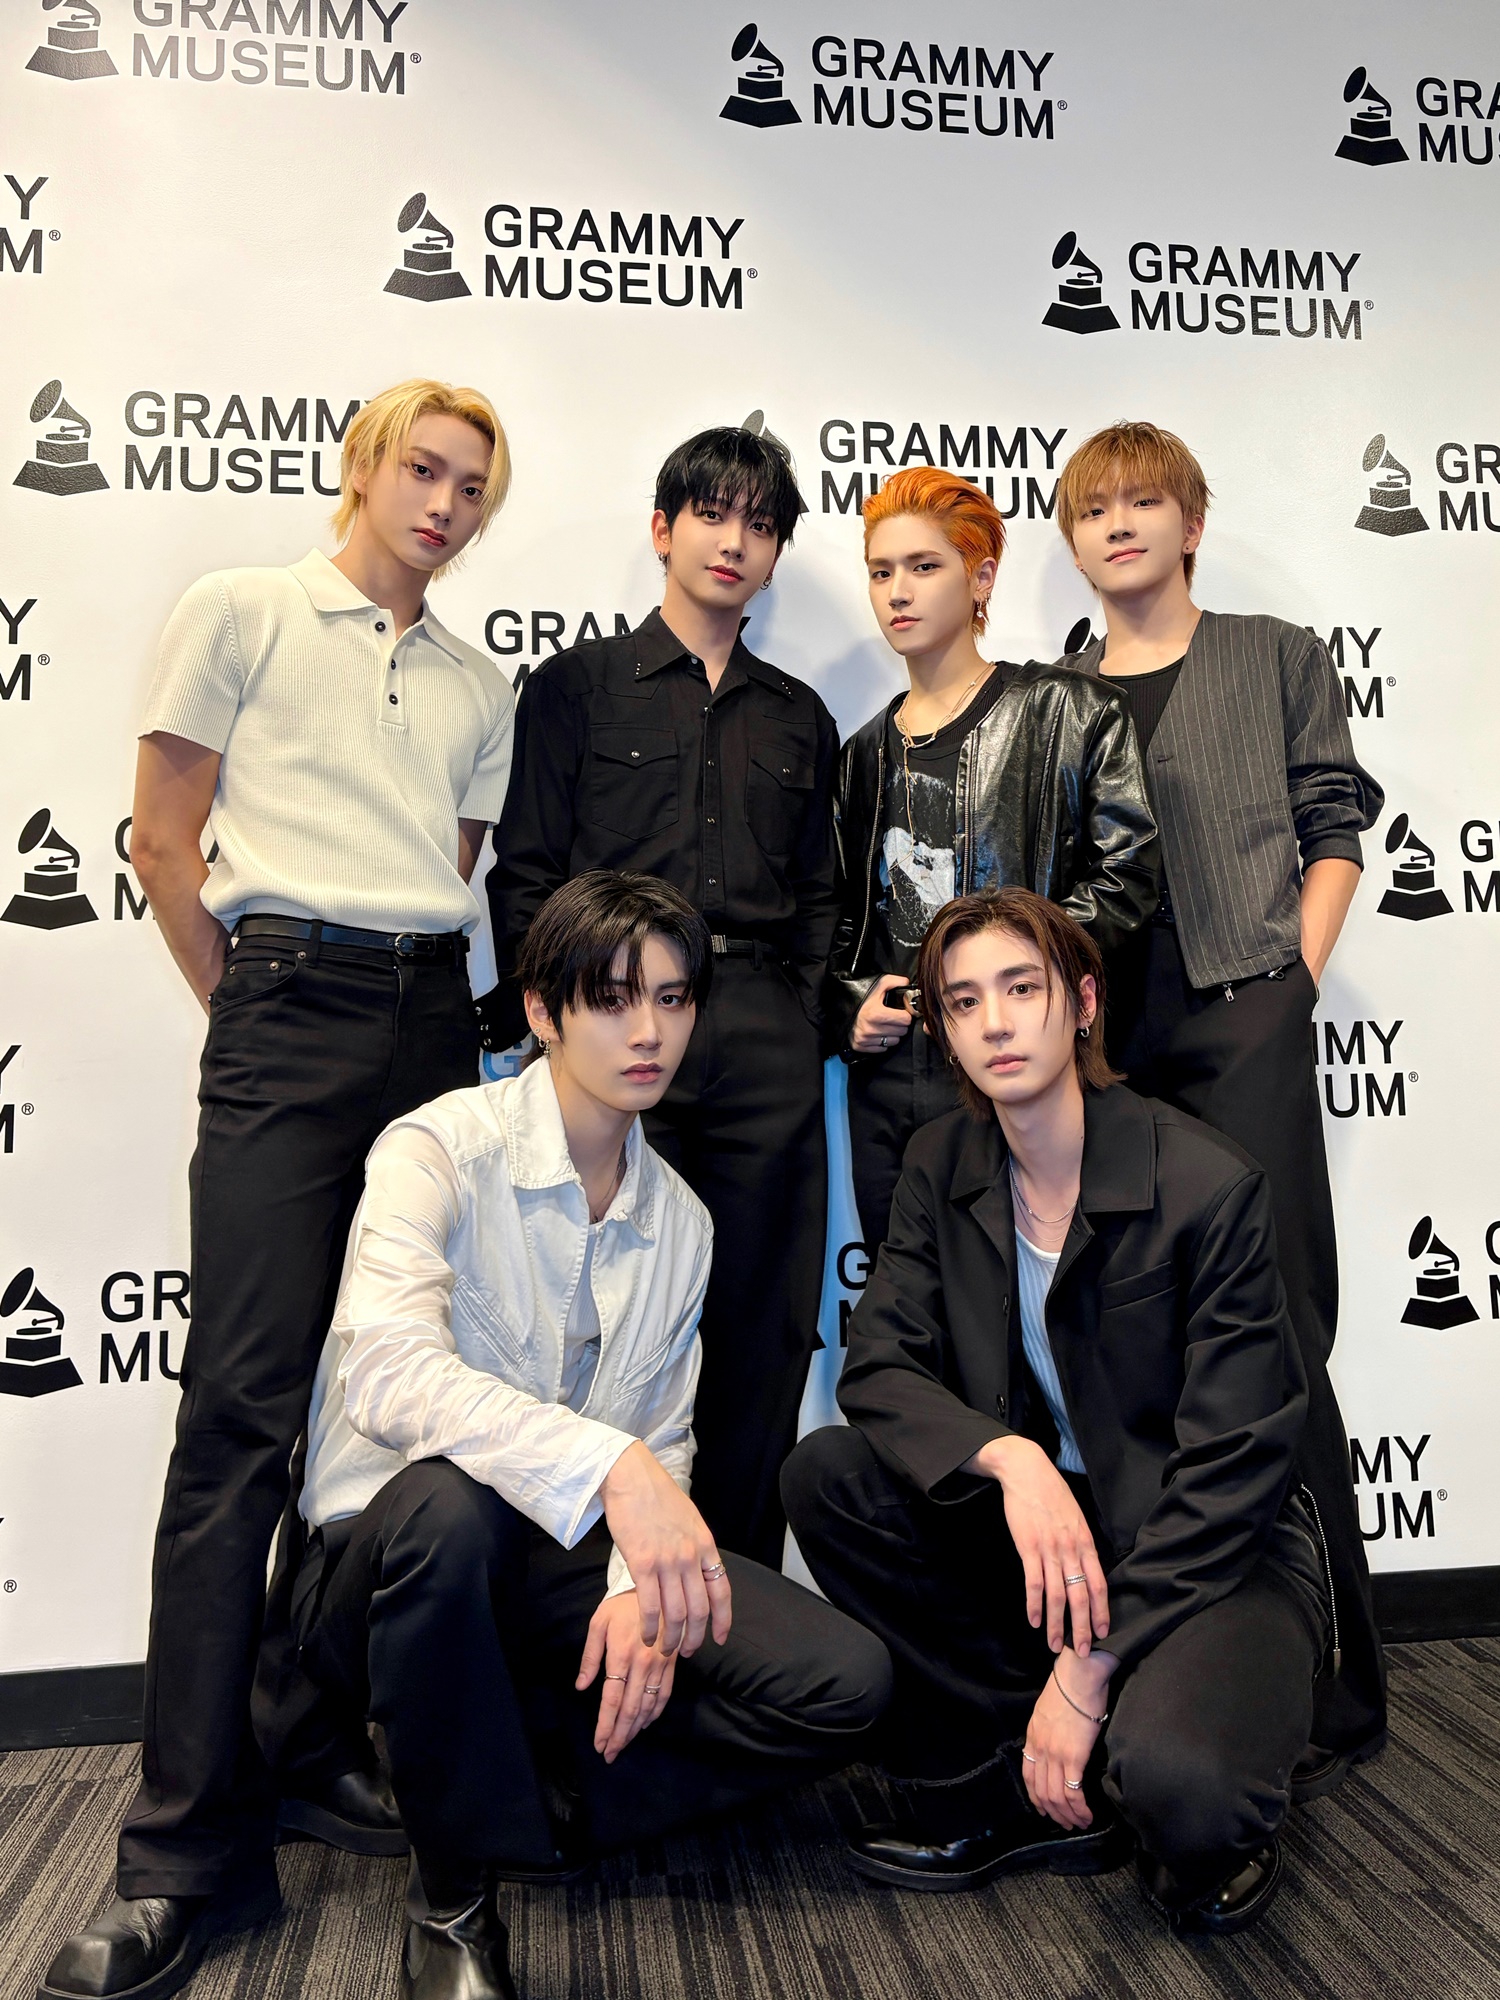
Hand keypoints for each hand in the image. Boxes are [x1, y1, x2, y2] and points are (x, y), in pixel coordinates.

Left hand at [576, 1591, 677, 1762]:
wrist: (656, 1586)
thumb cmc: (622, 1605)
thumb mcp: (598, 1624)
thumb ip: (590, 1657)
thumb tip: (581, 1686)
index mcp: (620, 1655)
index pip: (611, 1700)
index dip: (604, 1725)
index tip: (598, 1745)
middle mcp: (642, 1664)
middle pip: (630, 1710)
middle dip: (618, 1736)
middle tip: (609, 1755)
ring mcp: (660, 1665)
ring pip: (648, 1707)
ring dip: (635, 1730)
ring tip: (623, 1745)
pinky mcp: (672, 1663)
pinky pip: (665, 1694)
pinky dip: (655, 1713)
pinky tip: (645, 1724)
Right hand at [597, 1441, 731, 1656]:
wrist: (630, 1476)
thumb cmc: (655, 1495)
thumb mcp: (687, 1520)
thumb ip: (693, 1547)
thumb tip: (696, 1571)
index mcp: (705, 1544)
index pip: (722, 1591)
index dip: (723, 1620)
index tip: (720, 1639)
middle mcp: (690, 1556)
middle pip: (700, 1609)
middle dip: (695, 1637)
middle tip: (687, 1652)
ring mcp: (668, 1561)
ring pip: (676, 1614)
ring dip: (671, 1638)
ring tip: (663, 1649)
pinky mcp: (642, 1563)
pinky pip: (651, 1606)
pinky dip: (650, 1628)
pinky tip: (645, 1636)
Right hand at [850, 976, 914, 1054]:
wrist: (841, 1005)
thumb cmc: (861, 995)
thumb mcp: (879, 984)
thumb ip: (896, 982)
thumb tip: (908, 985)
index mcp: (876, 1013)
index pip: (906, 1020)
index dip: (906, 1014)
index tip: (902, 1012)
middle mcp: (870, 1029)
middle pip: (902, 1031)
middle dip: (900, 1024)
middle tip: (892, 1017)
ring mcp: (865, 1039)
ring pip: (894, 1041)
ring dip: (892, 1034)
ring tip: (884, 1024)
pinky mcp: (860, 1046)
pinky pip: (883, 1048)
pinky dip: (882, 1041)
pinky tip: (877, 1032)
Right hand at [965, 1435, 1108, 1654]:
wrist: (1027, 1472)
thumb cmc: (1052, 1494)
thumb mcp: (1075, 1517)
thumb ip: (1080, 1543)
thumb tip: (1084, 1569)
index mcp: (1085, 1542)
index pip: (1099, 1584)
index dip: (1101, 1610)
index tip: (1104, 1632)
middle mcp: (1071, 1550)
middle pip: (1080, 1596)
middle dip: (1082, 1627)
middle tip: (1083, 1651)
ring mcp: (1049, 1550)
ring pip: (1057, 1595)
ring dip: (1056, 1624)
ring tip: (1054, 1645)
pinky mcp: (1028, 1548)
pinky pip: (1034, 1582)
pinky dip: (1034, 1605)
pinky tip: (1034, 1621)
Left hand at [1021, 1648, 1114, 1829]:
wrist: (1080, 1674)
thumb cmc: (1070, 1688)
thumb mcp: (1047, 1711)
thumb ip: (1047, 1732)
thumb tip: (1057, 1747)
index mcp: (1033, 1738)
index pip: (1028, 1777)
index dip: (1037, 1798)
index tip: (1046, 1810)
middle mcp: (1040, 1749)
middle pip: (1042, 1792)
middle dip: (1055, 1814)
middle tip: (1068, 1824)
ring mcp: (1055, 1753)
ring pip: (1057, 1797)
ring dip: (1069, 1815)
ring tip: (1081, 1823)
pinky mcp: (1074, 1756)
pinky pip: (1073, 1791)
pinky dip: (1079, 1808)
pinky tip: (1088, 1814)